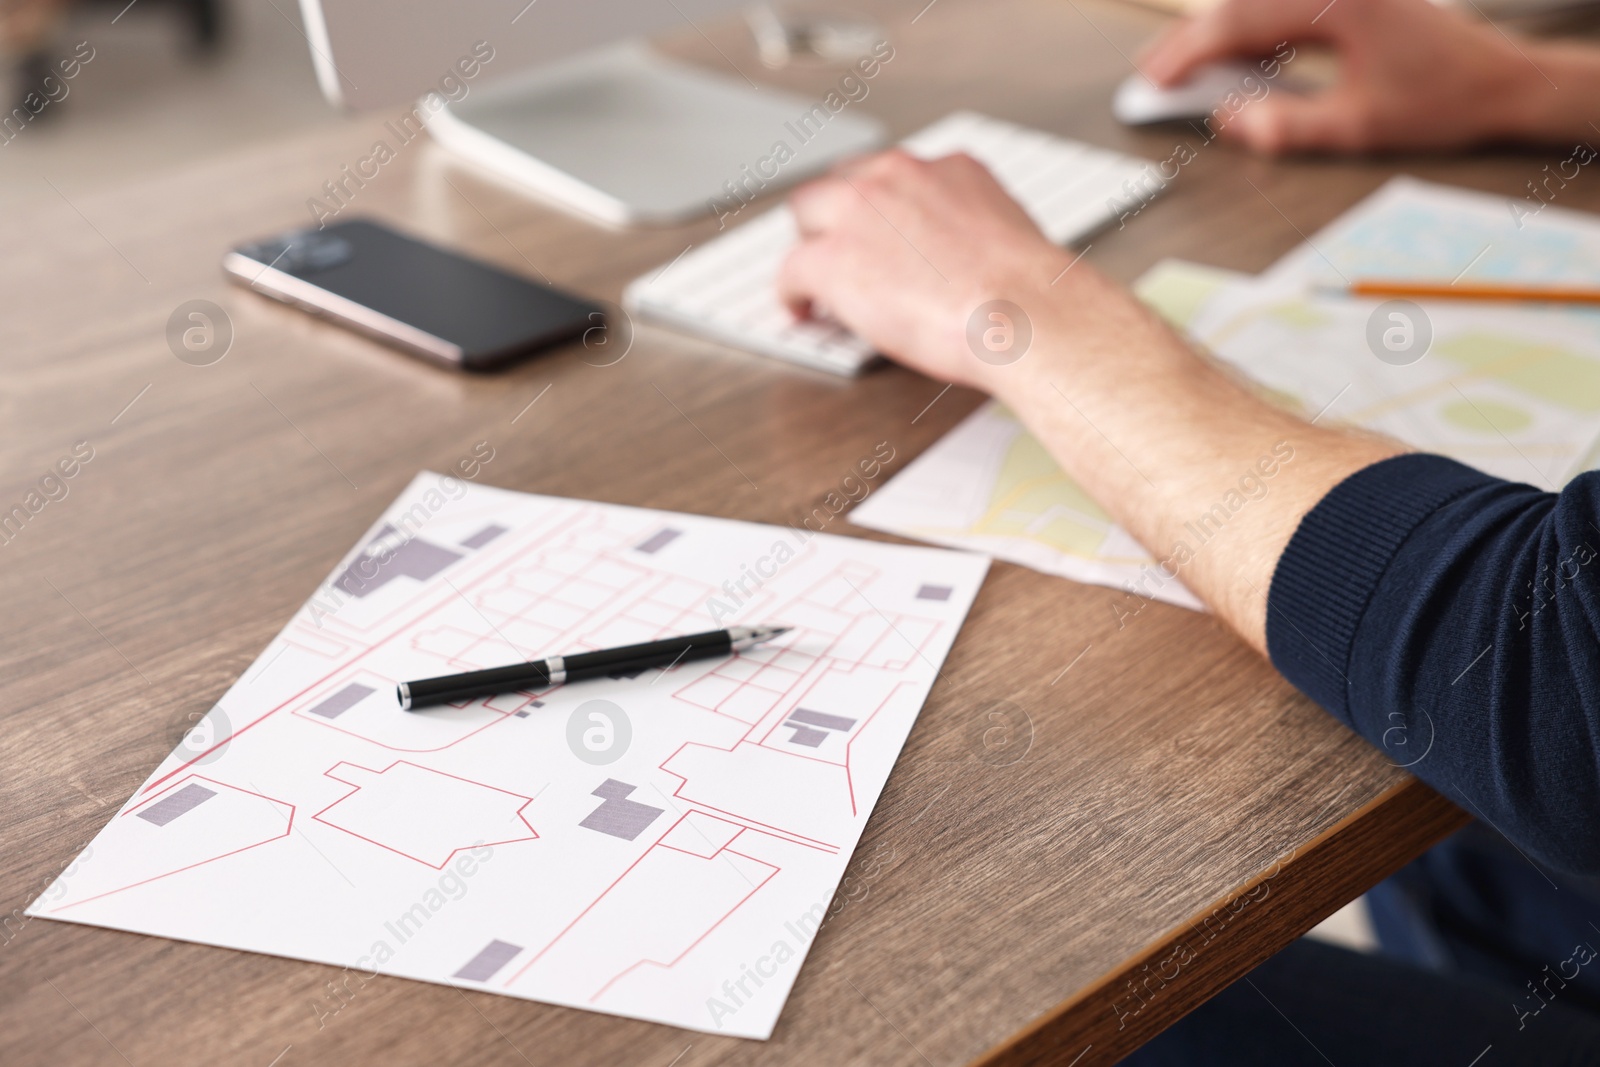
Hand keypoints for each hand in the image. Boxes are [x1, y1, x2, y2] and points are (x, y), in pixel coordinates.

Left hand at [777, 149, 1109, 393]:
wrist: (1021, 312)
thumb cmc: (1028, 292)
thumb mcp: (1009, 236)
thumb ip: (972, 231)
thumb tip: (961, 260)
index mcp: (948, 169)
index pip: (895, 174)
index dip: (879, 207)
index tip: (879, 229)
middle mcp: (898, 176)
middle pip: (843, 183)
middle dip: (837, 217)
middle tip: (839, 250)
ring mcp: (859, 212)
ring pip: (807, 214)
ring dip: (811, 244)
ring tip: (814, 280)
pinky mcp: (831, 258)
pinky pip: (792, 269)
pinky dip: (792, 292)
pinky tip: (800, 309)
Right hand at [1139, 0, 1541, 152]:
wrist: (1500, 81)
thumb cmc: (1442, 102)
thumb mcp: (1359, 129)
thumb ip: (1288, 127)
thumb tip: (1230, 123)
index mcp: (1337, 4)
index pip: (1238, 22)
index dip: (1187, 55)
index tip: (1154, 83)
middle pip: (1240, 6)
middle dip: (1190, 42)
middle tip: (1151, 75)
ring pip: (1257, 5)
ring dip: (1217, 36)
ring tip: (1183, 69)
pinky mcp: (1346, 0)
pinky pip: (1282, 10)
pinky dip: (1250, 34)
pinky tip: (1236, 62)